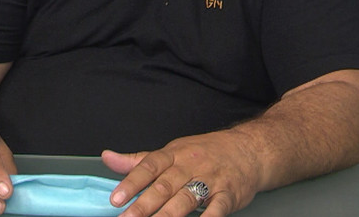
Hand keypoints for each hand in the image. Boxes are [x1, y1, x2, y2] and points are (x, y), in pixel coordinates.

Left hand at [102, 129, 262, 216]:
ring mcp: (211, 180)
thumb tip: (108, 158)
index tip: (116, 198)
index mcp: (175, 154)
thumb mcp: (173, 151)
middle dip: (144, 205)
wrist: (250, 149)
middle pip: (164, 186)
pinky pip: (216, 209)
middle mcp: (191, 165)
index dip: (131, 182)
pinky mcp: (228, 195)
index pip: (149, 167)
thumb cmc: (207, 152)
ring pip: (186, 199)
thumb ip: (139, 160)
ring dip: (167, 215)